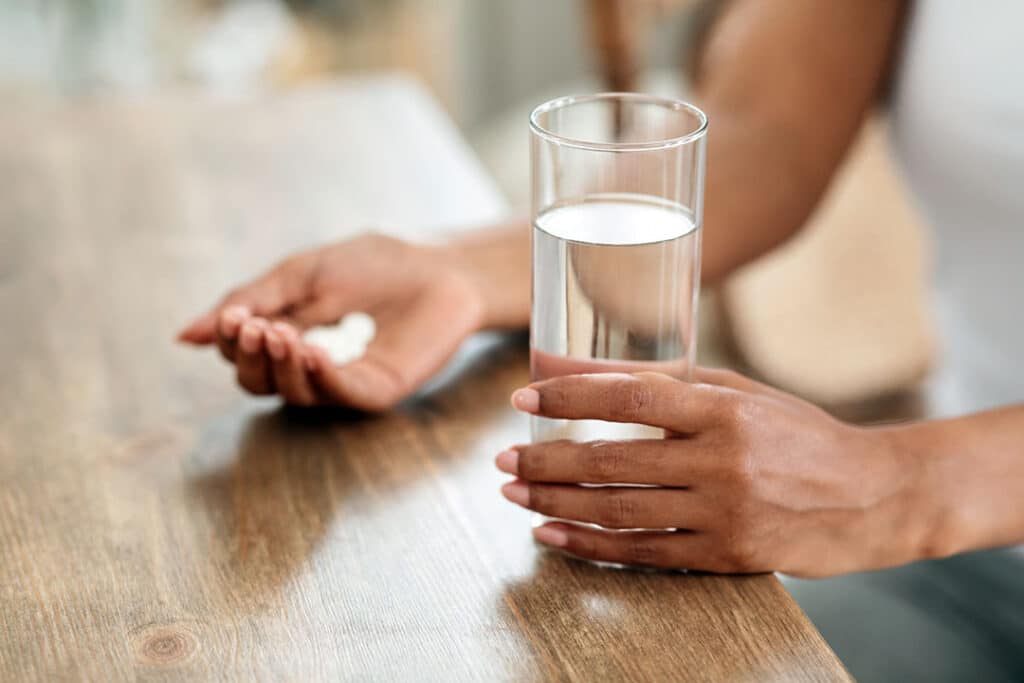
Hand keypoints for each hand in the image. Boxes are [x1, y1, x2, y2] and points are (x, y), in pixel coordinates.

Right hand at [177, 233, 485, 409]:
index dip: (233, 340)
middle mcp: (309, 367)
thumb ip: (249, 301)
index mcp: (286, 338)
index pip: (244, 355)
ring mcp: (343, 382)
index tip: (236, 316)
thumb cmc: (372, 265)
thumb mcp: (300, 274)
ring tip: (282, 335)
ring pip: (295, 393)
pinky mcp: (377, 390)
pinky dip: (322, 377)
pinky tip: (311, 353)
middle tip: (255, 328)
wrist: (438, 264)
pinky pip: (342, 394)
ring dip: (281, 367)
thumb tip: (184, 337)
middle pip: (260, 383)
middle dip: (252, 357)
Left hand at [496, 369, 930, 576]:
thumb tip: (580, 368)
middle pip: (610, 461)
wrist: (872, 495)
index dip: (568, 397)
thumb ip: (660, 381)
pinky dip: (590, 545)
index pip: (628, 398)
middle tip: (502, 461)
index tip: (522, 398)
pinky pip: (643, 553)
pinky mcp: (726, 556)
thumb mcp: (735, 392)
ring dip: (555, 504)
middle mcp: (721, 461)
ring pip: (618, 510)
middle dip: (545, 462)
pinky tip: (551, 536)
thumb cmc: (796, 433)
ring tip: (514, 496)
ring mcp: (723, 513)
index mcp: (723, 409)